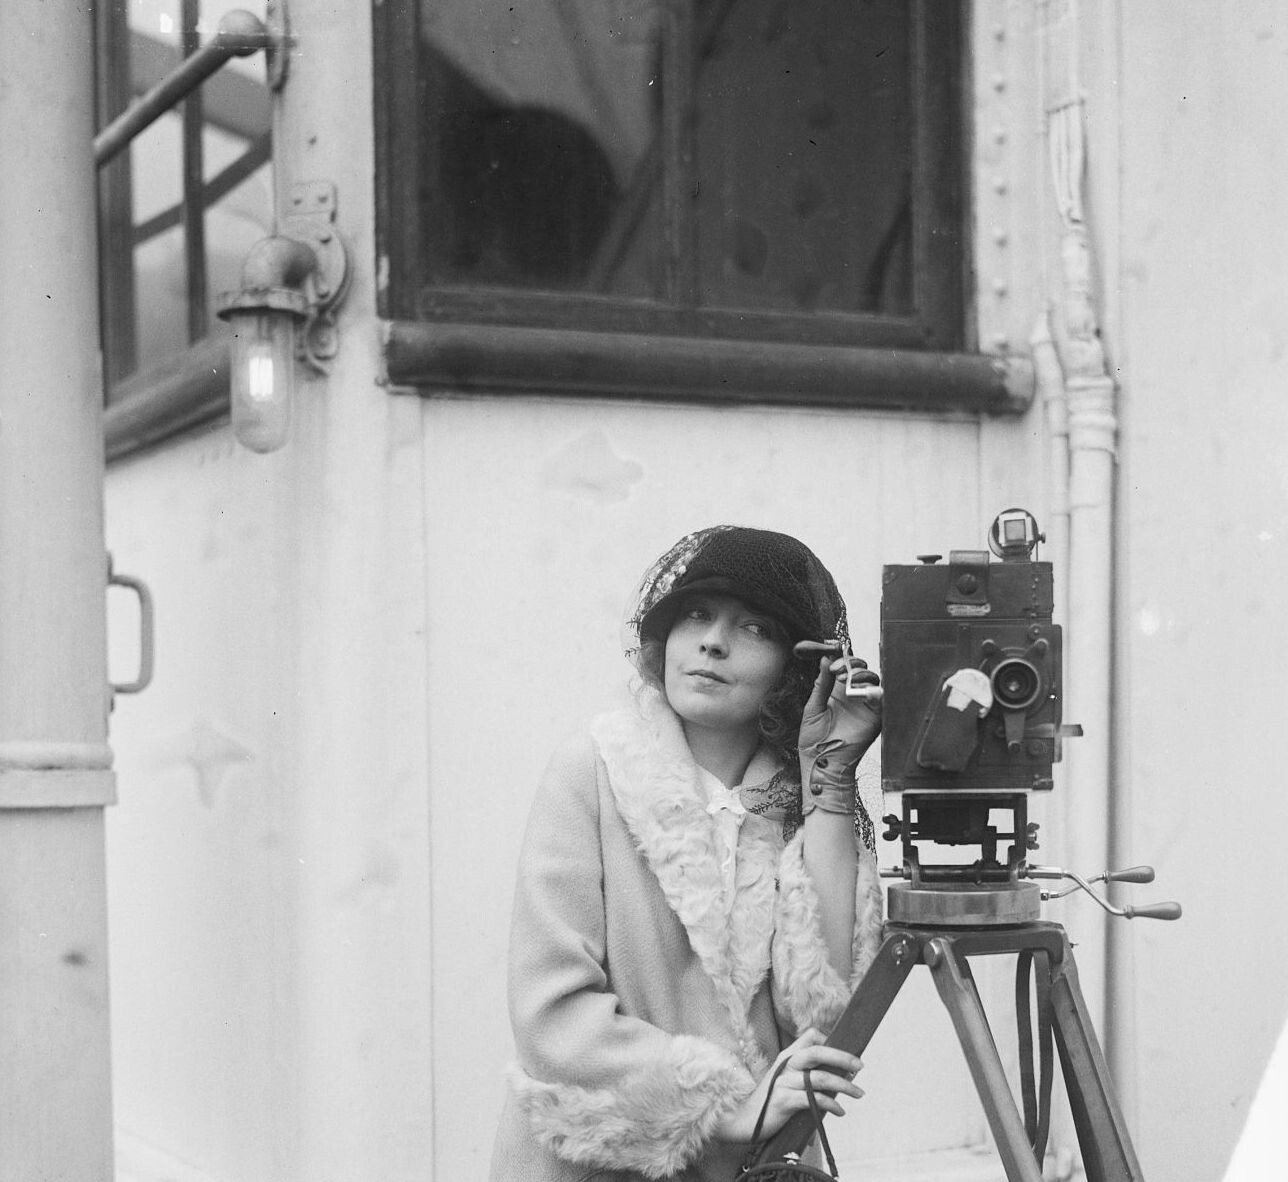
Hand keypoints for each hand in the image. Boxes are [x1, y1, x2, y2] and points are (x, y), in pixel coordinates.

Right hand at [714, 1028, 864, 1142]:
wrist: (744, 1120)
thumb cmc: (772, 1101)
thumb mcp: (786, 1080)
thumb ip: (805, 1074)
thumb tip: (838, 1075)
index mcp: (788, 1056)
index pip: (811, 1036)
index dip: (830, 1041)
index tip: (845, 1056)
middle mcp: (786, 1064)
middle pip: (817, 1052)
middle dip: (843, 1057)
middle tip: (860, 1066)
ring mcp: (784, 1082)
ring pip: (820, 1078)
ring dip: (844, 1086)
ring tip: (859, 1093)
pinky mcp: (784, 1101)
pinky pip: (813, 1100)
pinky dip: (831, 1105)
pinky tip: (840, 1111)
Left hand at [798, 656, 881, 782]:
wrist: (820, 762)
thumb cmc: (813, 739)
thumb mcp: (813, 707)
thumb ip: (821, 684)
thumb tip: (825, 659)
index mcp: (837, 691)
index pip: (844, 666)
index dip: (840, 657)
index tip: (831, 654)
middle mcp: (853, 695)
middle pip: (861, 669)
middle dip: (851, 663)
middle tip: (837, 669)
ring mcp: (865, 706)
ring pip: (873, 680)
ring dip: (862, 674)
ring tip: (847, 679)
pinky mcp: (876, 718)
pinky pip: (883, 700)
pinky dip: (876, 691)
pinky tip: (863, 691)